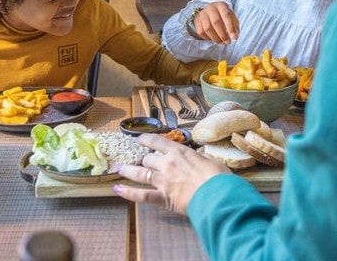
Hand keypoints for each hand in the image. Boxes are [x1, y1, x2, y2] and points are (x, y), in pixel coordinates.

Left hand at [113, 133, 228, 214]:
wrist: (218, 195)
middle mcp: (168, 163)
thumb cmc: (219, 178)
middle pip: (148, 159)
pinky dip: (128, 193)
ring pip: (140, 173)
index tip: (140, 139)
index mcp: (180, 152)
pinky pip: (141, 195)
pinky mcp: (163, 197)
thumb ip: (199, 159)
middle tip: (138, 161)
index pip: (158, 142)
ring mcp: (163, 180)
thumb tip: (197, 159)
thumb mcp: (210, 161)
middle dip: (143, 160)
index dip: (146, 140)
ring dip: (128, 170)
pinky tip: (118, 190)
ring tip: (118, 169)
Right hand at [191, 2, 238, 43]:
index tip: (234, 38)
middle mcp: (210, 8)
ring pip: (207, 28)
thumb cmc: (223, 16)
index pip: (226, 15)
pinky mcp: (197, 21)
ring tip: (221, 42)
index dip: (230, 27)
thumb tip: (235, 36)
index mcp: (221, 5)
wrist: (210, 11)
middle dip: (223, 35)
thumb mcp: (231, 17)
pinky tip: (214, 39)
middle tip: (228, 42)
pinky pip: (201, 32)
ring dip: (216, 38)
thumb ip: (235, 26)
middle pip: (215, 22)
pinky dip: (208, 38)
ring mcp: (202, 14)